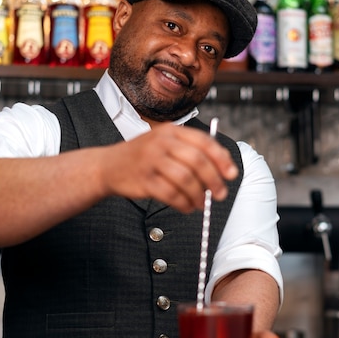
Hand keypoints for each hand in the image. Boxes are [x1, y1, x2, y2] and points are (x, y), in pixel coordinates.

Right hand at [98, 123, 237, 212]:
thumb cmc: (143, 157)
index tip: (231, 174)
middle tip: (220, 194)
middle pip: (198, 161)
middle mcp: (162, 142)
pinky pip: (171, 194)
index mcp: (171, 131)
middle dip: (214, 180)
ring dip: (199, 195)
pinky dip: (183, 203)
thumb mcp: (164, 143)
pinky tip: (187, 206)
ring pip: (186, 179)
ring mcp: (151, 160)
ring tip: (201, 203)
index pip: (204, 142)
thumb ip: (190, 151)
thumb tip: (221, 170)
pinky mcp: (144, 179)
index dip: (222, 159)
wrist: (108, 165)